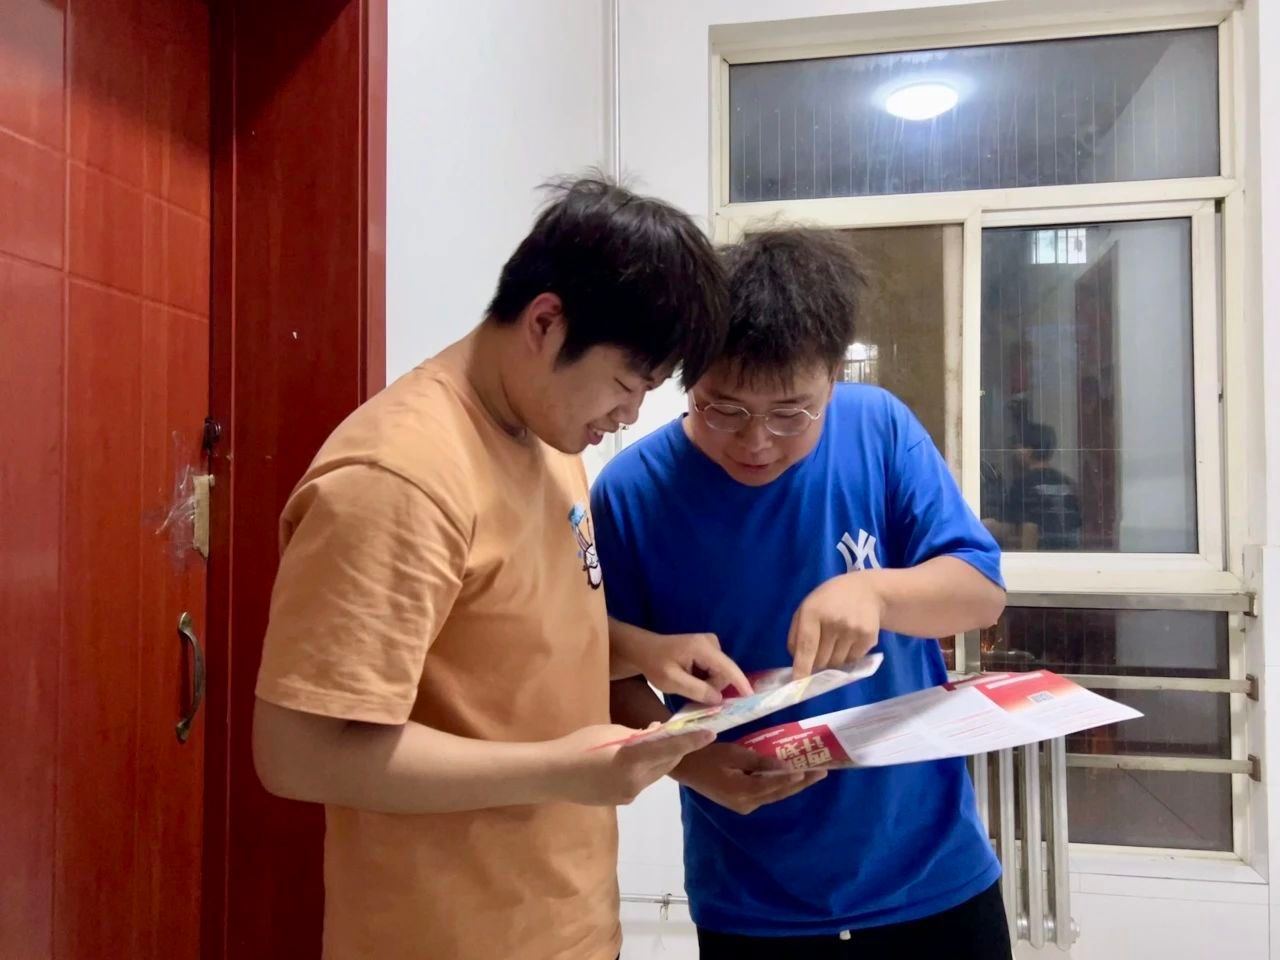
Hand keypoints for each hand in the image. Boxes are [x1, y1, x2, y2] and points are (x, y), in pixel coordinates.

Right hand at [552, 724, 715, 806]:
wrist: (551, 775)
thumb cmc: (577, 746)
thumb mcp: (610, 731)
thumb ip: (637, 734)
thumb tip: (657, 733)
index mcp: (631, 760)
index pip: (668, 747)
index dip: (691, 740)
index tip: (710, 733)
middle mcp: (636, 781)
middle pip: (666, 762)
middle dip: (677, 747)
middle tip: (687, 731)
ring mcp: (630, 794)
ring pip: (656, 773)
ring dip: (661, 758)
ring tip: (657, 741)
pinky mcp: (623, 801)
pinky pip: (642, 781)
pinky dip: (646, 768)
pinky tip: (635, 758)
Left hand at [622, 629, 753, 703]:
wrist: (643, 650)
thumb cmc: (654, 664)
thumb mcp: (672, 681)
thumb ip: (697, 690)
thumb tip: (719, 700)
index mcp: (702, 648)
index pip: (728, 667)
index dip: (741, 683)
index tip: (752, 697)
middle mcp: (711, 642)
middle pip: (724, 673)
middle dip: (714, 688)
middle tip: (691, 693)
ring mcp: (710, 644)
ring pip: (720, 673)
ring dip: (709, 684)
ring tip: (688, 684)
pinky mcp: (708, 649)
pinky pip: (715, 669)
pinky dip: (707, 679)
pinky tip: (692, 680)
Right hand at [673, 742, 825, 814]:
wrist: (682, 765)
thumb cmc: (706, 754)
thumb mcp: (733, 753)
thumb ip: (758, 760)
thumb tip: (784, 765)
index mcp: (742, 791)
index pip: (776, 784)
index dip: (795, 777)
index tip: (814, 769)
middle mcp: (746, 803)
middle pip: (779, 793)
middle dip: (801, 783)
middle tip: (822, 773)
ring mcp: (743, 805)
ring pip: (773, 795)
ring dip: (792, 785)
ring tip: (812, 774)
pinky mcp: (740, 801)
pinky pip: (764, 794)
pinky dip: (778, 785)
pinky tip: (790, 777)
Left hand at [788, 574, 883, 678]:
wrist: (868, 590)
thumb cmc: (830, 600)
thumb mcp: (808, 607)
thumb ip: (797, 633)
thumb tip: (796, 661)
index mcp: (813, 612)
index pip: (806, 646)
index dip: (802, 666)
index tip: (798, 683)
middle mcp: (834, 622)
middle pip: (821, 660)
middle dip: (816, 663)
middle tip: (820, 651)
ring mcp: (853, 630)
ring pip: (836, 663)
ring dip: (832, 661)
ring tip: (836, 642)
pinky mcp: (868, 638)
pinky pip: (852, 660)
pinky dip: (848, 657)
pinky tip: (849, 640)